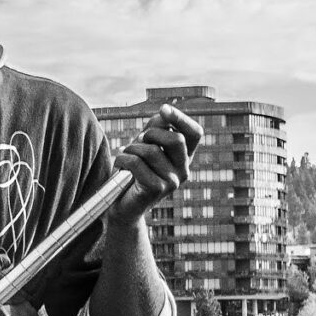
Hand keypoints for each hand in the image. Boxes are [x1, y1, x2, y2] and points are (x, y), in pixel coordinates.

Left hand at [105, 104, 203, 224]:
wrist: (124, 206)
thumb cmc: (134, 172)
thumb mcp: (146, 144)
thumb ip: (156, 127)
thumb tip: (164, 112)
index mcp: (184, 158)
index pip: (195, 133)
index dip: (181, 118)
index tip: (163, 109)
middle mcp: (183, 170)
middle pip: (176, 139)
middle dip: (151, 133)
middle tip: (138, 140)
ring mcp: (172, 182)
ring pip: (152, 151)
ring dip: (132, 148)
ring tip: (125, 155)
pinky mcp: (156, 189)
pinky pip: (137, 163)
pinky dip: (123, 159)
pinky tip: (120, 165)